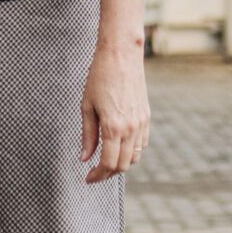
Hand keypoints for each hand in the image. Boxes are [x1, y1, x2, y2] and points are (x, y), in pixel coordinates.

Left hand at [79, 38, 148, 183]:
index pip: (108, 163)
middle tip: (95, 172)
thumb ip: (87, 135)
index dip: (98, 175)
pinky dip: (131, 150)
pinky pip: (142, 143)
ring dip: (120, 163)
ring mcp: (141, 123)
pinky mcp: (146, 116)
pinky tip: (119, 145)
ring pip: (134, 156)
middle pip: (123, 165)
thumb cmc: (99, 77)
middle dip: (108, 173)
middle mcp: (130, 128)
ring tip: (106, 159)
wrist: (121, 54)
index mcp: (113, 127)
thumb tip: (85, 158)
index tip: (88, 178)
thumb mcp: (87, 106)